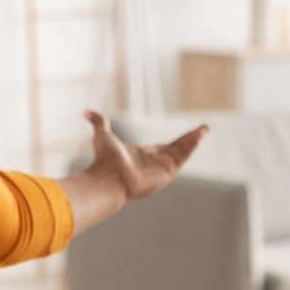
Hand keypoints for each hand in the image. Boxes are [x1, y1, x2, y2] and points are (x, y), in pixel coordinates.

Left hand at [80, 109, 207, 203]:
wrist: (108, 179)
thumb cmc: (104, 160)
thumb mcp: (102, 135)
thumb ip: (99, 122)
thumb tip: (85, 111)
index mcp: (142, 156)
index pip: (163, 147)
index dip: (175, 141)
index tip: (187, 134)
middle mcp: (153, 163)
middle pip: (176, 149)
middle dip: (190, 139)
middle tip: (203, 129)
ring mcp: (161, 169)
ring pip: (182, 152)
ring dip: (193, 140)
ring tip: (204, 128)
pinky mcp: (167, 172)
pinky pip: (182, 157)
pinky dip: (191, 146)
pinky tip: (199, 135)